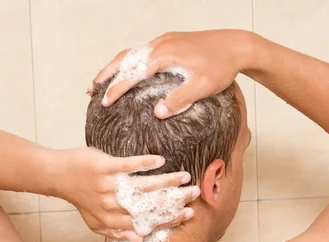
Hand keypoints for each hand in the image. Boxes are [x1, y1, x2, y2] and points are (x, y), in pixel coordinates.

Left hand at [54, 147, 199, 241]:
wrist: (58, 176)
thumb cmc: (80, 198)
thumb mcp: (95, 222)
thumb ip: (116, 232)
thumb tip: (139, 238)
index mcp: (114, 219)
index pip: (147, 220)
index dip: (169, 217)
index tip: (188, 213)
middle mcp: (113, 205)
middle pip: (149, 204)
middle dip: (174, 199)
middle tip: (194, 193)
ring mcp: (109, 186)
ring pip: (142, 185)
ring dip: (165, 181)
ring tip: (184, 177)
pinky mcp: (104, 167)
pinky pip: (127, 165)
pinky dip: (144, 163)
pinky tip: (160, 160)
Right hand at [93, 29, 253, 118]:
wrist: (237, 45)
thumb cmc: (221, 67)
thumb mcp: (202, 87)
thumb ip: (179, 100)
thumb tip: (156, 113)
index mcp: (164, 56)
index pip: (132, 73)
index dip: (116, 88)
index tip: (104, 102)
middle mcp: (160, 44)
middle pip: (124, 58)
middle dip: (106, 74)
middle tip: (90, 89)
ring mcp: (164, 40)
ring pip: (132, 52)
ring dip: (115, 66)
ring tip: (102, 80)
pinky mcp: (170, 41)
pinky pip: (142, 50)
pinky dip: (129, 61)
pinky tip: (128, 71)